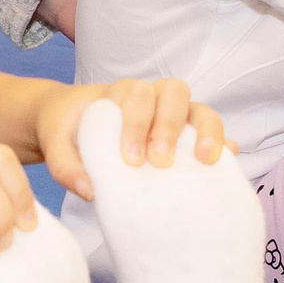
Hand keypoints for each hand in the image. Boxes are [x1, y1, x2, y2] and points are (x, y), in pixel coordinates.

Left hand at [37, 78, 229, 203]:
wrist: (74, 127)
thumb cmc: (69, 131)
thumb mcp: (56, 144)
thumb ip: (64, 165)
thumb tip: (89, 191)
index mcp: (123, 92)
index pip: (136, 97)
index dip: (137, 124)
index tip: (130, 159)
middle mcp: (154, 97)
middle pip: (174, 94)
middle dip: (169, 126)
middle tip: (159, 161)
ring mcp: (176, 116)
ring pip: (200, 109)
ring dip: (205, 131)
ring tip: (205, 159)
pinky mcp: (190, 136)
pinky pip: (212, 134)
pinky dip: (223, 144)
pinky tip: (227, 162)